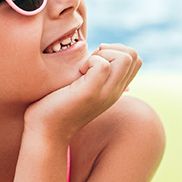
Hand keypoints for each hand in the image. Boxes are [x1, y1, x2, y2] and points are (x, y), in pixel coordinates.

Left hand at [25, 43, 141, 142]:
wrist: (45, 132)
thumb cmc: (55, 106)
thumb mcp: (81, 86)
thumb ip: (91, 72)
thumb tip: (93, 51)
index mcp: (114, 89)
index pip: (135, 60)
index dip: (116, 51)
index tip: (94, 60)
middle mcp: (115, 92)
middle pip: (134, 56)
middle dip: (112, 49)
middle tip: (90, 62)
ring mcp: (106, 93)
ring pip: (126, 57)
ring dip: (103, 54)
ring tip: (85, 67)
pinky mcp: (91, 93)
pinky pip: (103, 65)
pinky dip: (89, 61)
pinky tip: (77, 73)